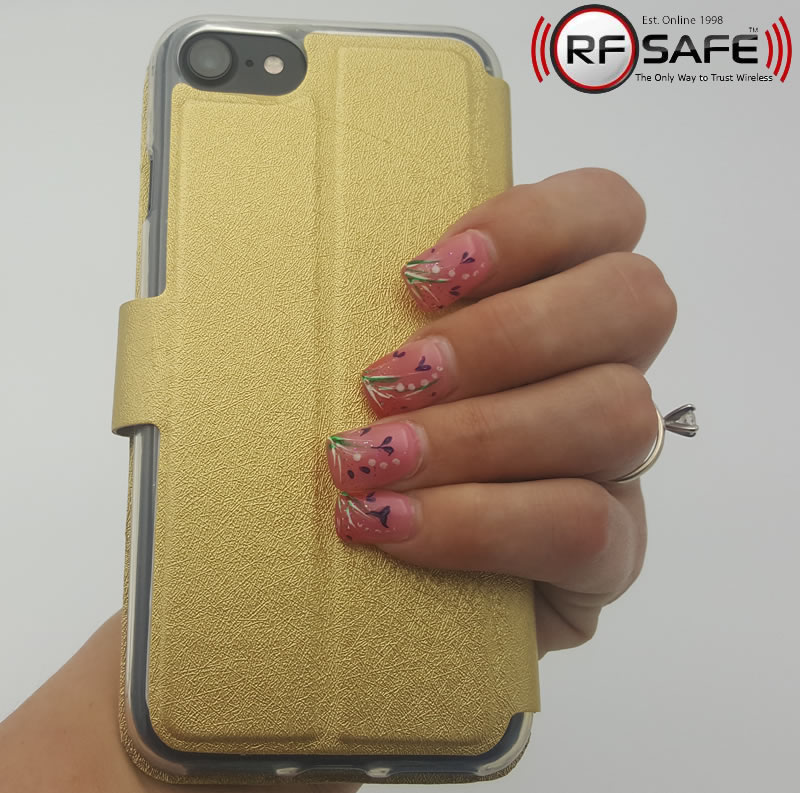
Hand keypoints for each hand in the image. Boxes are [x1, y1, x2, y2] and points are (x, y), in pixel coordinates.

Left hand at [325, 168, 675, 653]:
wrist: (359, 581)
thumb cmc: (357, 449)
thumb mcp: (356, 361)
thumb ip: (368, 302)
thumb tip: (291, 250)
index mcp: (557, 298)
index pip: (607, 212)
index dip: (536, 225)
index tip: (424, 275)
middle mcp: (605, 368)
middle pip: (635, 302)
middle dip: (506, 335)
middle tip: (391, 377)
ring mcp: (618, 464)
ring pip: (618, 413)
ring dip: (480, 433)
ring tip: (372, 462)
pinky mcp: (611, 555)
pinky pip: (588, 527)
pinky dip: (481, 522)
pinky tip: (395, 525)